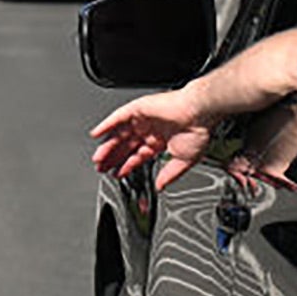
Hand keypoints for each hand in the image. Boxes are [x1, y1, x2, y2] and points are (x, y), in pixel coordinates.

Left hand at [89, 88, 210, 188]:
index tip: (116, 173)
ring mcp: (142, 119)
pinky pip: (117, 117)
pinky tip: (97, 134)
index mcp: (160, 141)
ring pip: (119, 133)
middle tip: (101, 168)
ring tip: (97, 158)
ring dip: (108, 146)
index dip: (127, 165)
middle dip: (113, 158)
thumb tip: (160, 186)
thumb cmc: (198, 132)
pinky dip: (106, 125)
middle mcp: (149, 129)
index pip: (138, 156)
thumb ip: (169, 174)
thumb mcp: (184, 161)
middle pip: (125, 146)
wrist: (200, 112)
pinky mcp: (138, 108)